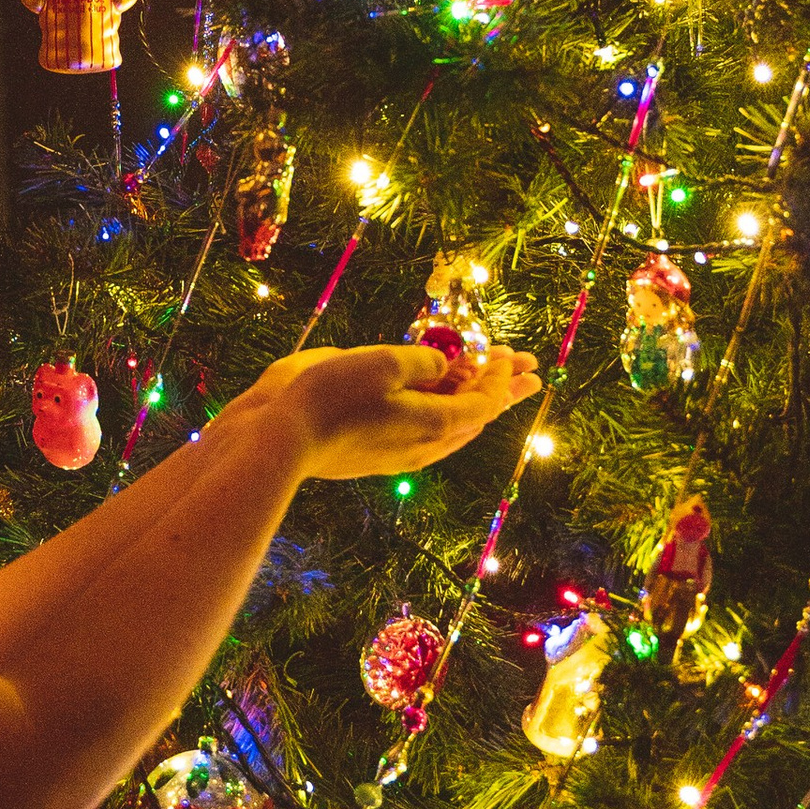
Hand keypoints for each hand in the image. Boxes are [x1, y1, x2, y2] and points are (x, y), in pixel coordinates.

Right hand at [236, 338, 539, 481]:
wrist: (280, 439)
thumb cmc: (332, 395)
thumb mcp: (386, 363)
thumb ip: (425, 361)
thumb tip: (442, 366)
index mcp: (436, 424)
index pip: (485, 403)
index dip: (501, 377)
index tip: (512, 354)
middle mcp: (426, 445)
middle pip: (477, 417)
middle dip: (502, 389)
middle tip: (529, 371)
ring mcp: (402, 453)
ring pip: (452, 426)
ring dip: (474, 398)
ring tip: (492, 378)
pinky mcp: (379, 454)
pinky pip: (425, 431)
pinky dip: (443, 408)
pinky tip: (441, 396)